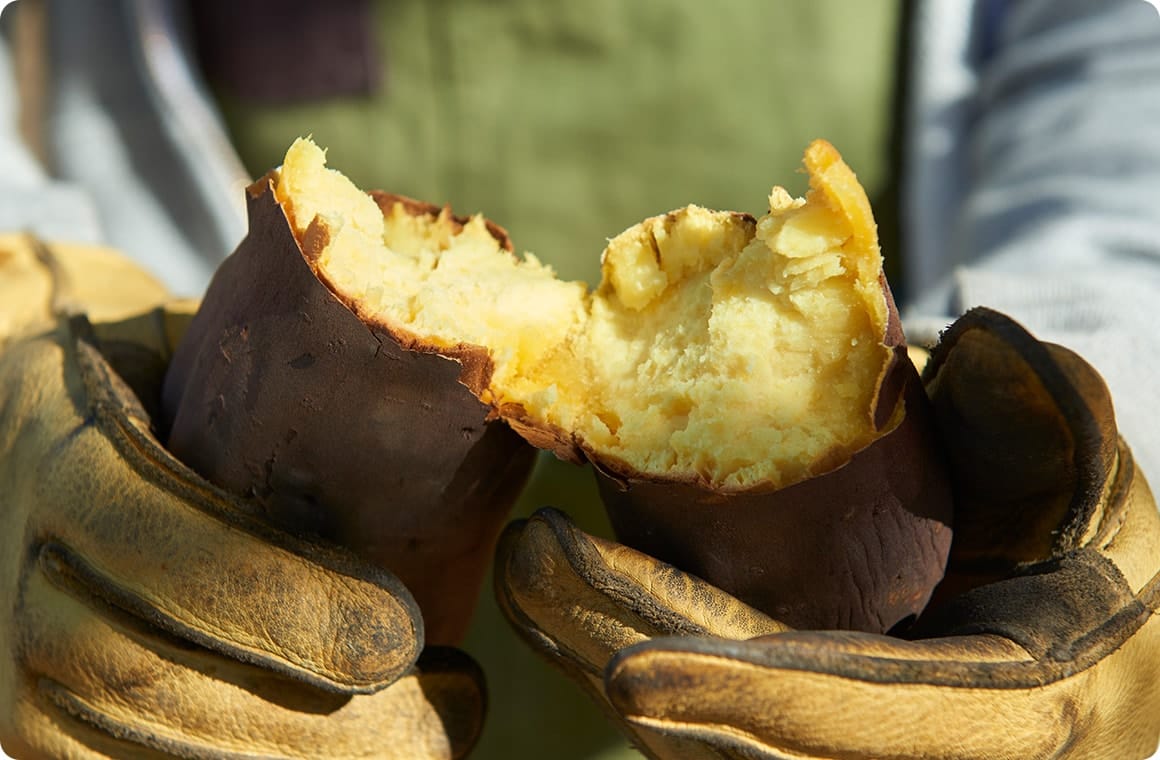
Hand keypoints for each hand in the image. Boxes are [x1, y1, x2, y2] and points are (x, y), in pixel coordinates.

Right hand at [0, 237, 483, 758]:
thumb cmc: (162, 381)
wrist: (38, 428)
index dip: (278, 601)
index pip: (153, 539)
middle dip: (315, 724)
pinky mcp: (39, 727)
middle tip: (453, 710)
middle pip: (150, 675)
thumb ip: (290, 387)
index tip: (407, 634)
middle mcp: (20, 566)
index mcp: (62, 450)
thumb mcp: (207, 349)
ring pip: (145, 747)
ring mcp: (17, 659)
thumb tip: (466, 366)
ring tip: (430, 737)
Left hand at [496, 307, 1159, 759]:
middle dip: (634, 652)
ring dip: (608, 646)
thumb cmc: (1103, 548)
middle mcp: (913, 746)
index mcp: (1011, 711)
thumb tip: (959, 345)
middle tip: (534, 564)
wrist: (1093, 615)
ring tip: (528, 564)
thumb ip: (1049, 419)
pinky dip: (637, 637)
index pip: (867, 726)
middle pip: (752, 732)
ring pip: (714, 728)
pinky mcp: (806, 711)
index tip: (631, 675)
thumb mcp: (1099, 479)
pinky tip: (568, 583)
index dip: (752, 703)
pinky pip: (712, 691)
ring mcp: (853, 740)